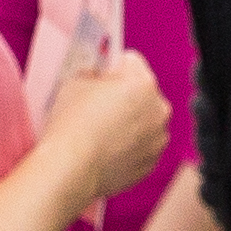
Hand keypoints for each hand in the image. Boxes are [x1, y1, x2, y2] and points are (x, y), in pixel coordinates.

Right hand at [47, 49, 171, 201]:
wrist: (71, 168)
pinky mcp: (151, 163)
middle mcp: (159, 109)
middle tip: (98, 109)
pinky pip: (142, 147)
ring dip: (130, 123)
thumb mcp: (76, 82)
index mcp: (144, 83)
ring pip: (145, 122)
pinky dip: (129, 147)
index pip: (131, 61)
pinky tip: (106, 151)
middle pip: (142, 93)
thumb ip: (93, 75)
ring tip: (100, 134)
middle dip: (126, 97)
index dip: (111, 68)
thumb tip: (97, 78)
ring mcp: (157, 139)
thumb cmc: (72, 122)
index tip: (99, 80)